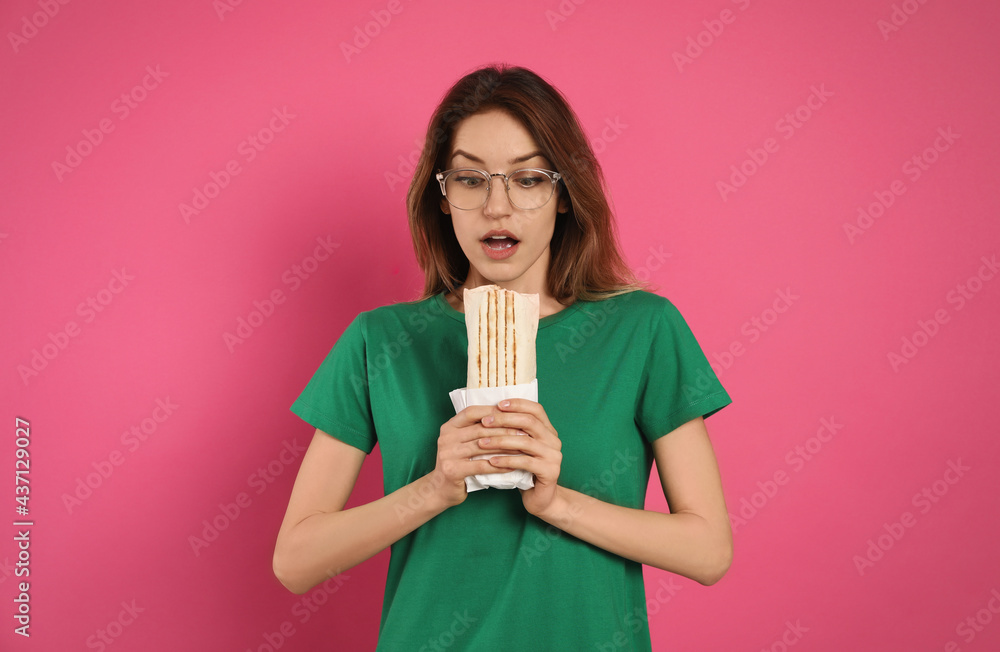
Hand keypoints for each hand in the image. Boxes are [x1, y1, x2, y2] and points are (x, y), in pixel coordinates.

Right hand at [428, 405, 528, 507]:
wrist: (439, 490)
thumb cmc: (457, 464)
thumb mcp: (461, 443)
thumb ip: (475, 431)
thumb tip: (504, 417)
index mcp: (449, 427)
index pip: (472, 412)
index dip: (492, 411)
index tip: (512, 414)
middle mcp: (446, 437)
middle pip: (480, 429)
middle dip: (504, 430)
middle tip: (524, 433)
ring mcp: (448, 454)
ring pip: (483, 447)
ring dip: (505, 448)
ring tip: (522, 449)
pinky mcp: (453, 470)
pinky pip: (481, 466)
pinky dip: (498, 465)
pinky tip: (512, 467)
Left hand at [478, 399, 561, 516]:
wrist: (541, 498)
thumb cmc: (526, 471)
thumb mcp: (520, 448)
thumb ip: (514, 432)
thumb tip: (490, 414)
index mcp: (548, 430)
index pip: (536, 409)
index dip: (518, 404)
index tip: (498, 404)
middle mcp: (554, 440)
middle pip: (529, 422)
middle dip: (504, 420)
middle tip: (484, 422)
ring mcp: (554, 456)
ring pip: (525, 442)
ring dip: (500, 441)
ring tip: (482, 443)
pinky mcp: (550, 471)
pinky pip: (525, 462)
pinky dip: (506, 460)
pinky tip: (492, 461)